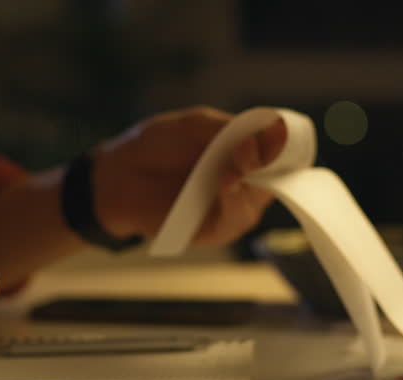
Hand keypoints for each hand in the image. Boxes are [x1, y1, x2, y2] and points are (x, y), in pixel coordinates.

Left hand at [91, 106, 286, 244]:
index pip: (282, 151)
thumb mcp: (194, 125)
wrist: (116, 176)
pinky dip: (233, 203)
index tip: (280, 135)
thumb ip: (231, 129)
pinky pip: (235, 220)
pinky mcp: (215, 230)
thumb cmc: (155, 146)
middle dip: (266, 163)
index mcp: (245, 152)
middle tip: (247, 150)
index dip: (286, 144)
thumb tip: (273, 130)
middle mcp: (245, 181)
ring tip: (229, 172)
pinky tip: (224, 187)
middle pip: (277, 177)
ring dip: (249, 184)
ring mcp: (232, 207)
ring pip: (258, 201)